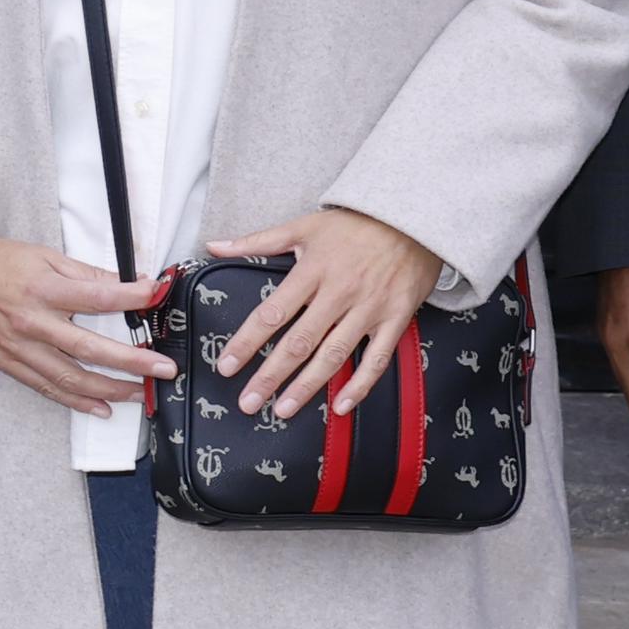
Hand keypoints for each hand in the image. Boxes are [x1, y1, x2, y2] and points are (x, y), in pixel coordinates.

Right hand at [0, 222, 169, 415]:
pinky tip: (100, 406)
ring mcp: (16, 346)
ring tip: (138, 394)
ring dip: (108, 389)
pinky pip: (44, 386)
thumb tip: (129, 284)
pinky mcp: (4, 361)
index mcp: (42, 290)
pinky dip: (74, 400)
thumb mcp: (45, 257)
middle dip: (132, 362)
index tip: (156, 296)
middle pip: (89, 348)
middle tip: (163, 369)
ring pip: (69, 377)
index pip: (98, 298)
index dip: (132, 297)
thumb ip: (87, 275)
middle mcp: (30, 322)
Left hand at [204, 206, 446, 420]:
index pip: (272, 313)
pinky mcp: (395, 319)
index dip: (247, 342)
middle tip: (249, 402)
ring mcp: (369, 309)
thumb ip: (257, 241)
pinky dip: (360, 385)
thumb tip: (214, 246)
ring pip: (334, 355)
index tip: (227, 366)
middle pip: (299, 342)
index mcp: (312, 272)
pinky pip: (377, 359)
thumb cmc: (355, 224)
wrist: (415, 219)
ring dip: (307, 386)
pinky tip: (341, 406)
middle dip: (271, 375)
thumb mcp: (303, 226)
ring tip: (283, 409)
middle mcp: (339, 294)